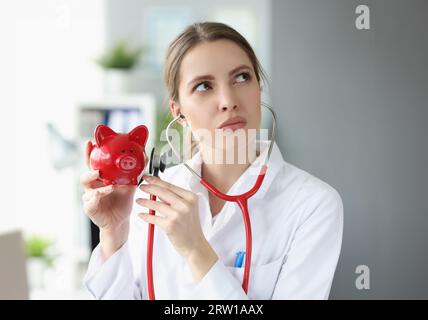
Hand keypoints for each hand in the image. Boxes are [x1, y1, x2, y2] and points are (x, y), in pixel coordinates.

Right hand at [80, 140, 141, 258]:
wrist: (121, 220)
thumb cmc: (122, 201)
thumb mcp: (130, 185)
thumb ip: (135, 172)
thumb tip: (144, 157)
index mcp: (100, 179)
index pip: (93, 163)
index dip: (90, 153)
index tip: (90, 142)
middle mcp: (93, 186)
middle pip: (85, 173)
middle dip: (88, 165)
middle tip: (95, 163)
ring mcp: (89, 197)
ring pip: (86, 186)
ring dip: (94, 180)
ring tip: (104, 180)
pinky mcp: (90, 207)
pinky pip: (90, 201)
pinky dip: (97, 195)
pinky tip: (104, 192)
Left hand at [136, 175, 217, 280]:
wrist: (195, 244)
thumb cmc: (190, 226)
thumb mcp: (188, 208)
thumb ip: (175, 198)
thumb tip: (158, 188)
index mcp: (190, 197)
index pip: (170, 186)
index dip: (157, 180)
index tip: (148, 178)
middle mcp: (185, 204)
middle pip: (163, 192)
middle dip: (150, 187)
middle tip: (141, 187)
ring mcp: (178, 215)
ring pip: (157, 204)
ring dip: (145, 201)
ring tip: (139, 200)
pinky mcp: (170, 225)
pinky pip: (154, 218)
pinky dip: (146, 216)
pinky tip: (141, 214)